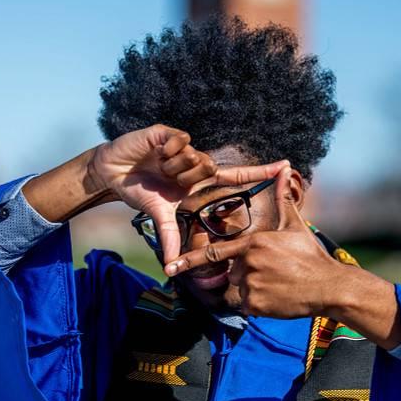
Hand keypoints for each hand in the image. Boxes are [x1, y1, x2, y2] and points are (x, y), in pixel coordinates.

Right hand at [90, 124, 289, 262]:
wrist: (113, 172)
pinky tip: (155, 152)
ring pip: (196, 156)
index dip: (261, 173)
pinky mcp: (170, 133)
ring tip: (159, 167)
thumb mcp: (158, 216)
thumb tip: (174, 267)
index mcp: (198, 181)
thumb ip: (170, 238)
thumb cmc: (140, 191)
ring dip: (175, 167)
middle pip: (211, 169)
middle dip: (189, 179)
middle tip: (169, 181)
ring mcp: (185, 147)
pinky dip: (168, 150)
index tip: (287, 168)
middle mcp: (196, 162)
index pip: (236, 176)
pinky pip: (181, 141)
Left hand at [164, 166, 343, 317]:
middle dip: (248, 275)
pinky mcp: (256, 305)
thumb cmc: (311, 256)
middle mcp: (247, 263)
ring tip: (279, 285)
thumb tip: (285, 169)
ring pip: (241, 290)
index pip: (214, 252)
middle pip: (233, 273)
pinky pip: (248, 307)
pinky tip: (278, 298)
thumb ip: (282, 200)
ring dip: (255, 290)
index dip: (190, 260)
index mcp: (252, 243)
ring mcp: (251, 285)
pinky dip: (260, 305)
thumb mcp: (295, 226)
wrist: (330, 286)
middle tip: (274, 274)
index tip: (171, 266)